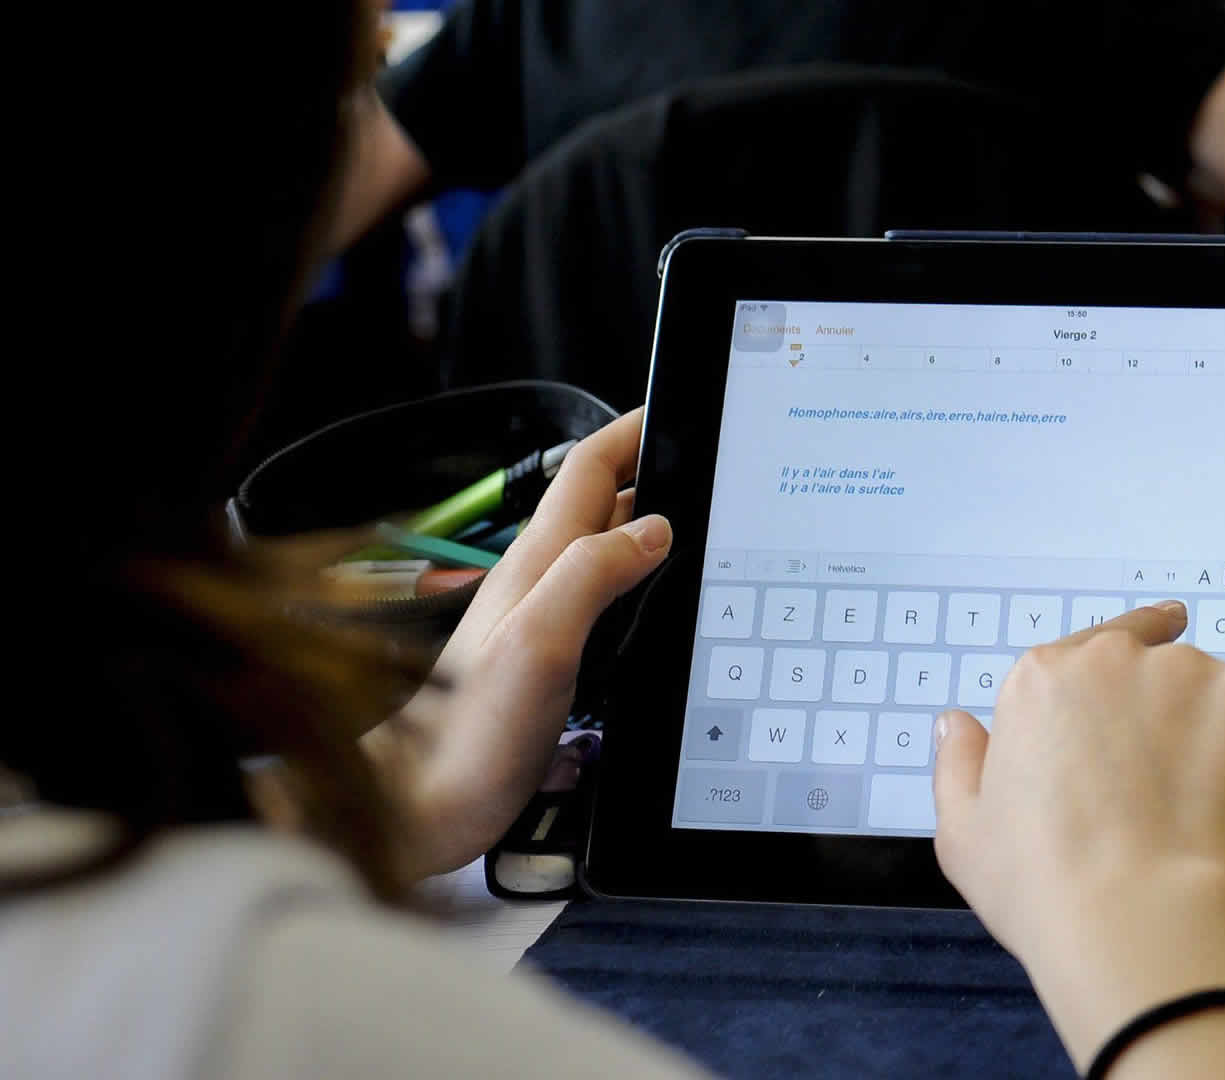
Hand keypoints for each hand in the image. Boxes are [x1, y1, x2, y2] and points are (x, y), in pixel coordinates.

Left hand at [363, 408, 669, 876]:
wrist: (425, 806)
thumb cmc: (472, 736)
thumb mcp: (541, 644)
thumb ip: (591, 577)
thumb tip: (652, 526)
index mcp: (537, 564)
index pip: (589, 468)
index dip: (634, 431)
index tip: (677, 410)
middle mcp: (538, 582)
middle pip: (602, 504)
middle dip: (654, 473)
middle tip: (710, 469)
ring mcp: (542, 619)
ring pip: (605, 552)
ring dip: (648, 529)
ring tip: (700, 525)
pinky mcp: (550, 660)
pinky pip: (604, 602)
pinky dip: (639, 587)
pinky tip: (662, 608)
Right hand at [933, 604, 1224, 1071]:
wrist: (1143, 919)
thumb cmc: (1047, 888)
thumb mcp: (965, 835)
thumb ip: (958, 765)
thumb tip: (955, 724)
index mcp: (1041, 679)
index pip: (1080, 654)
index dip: (1104, 690)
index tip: (1126, 705)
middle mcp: (1112, 660)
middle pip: (1144, 666)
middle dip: (1154, 714)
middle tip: (1156, 785)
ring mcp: (1187, 674)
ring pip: (1203, 692)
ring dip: (1203, 732)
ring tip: (1189, 808)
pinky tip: (1224, 803)